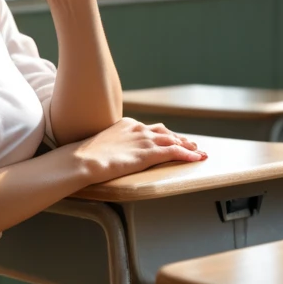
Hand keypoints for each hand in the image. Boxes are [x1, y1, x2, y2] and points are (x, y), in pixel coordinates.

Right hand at [73, 118, 206, 185]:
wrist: (84, 160)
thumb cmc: (87, 156)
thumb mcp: (103, 145)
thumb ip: (113, 146)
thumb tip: (112, 154)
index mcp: (127, 124)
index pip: (152, 128)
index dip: (165, 135)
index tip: (173, 139)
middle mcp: (139, 128)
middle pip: (166, 132)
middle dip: (180, 139)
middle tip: (192, 145)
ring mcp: (145, 140)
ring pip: (174, 140)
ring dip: (188, 147)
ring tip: (199, 152)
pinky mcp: (149, 153)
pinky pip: (174, 152)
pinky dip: (188, 155)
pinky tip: (196, 158)